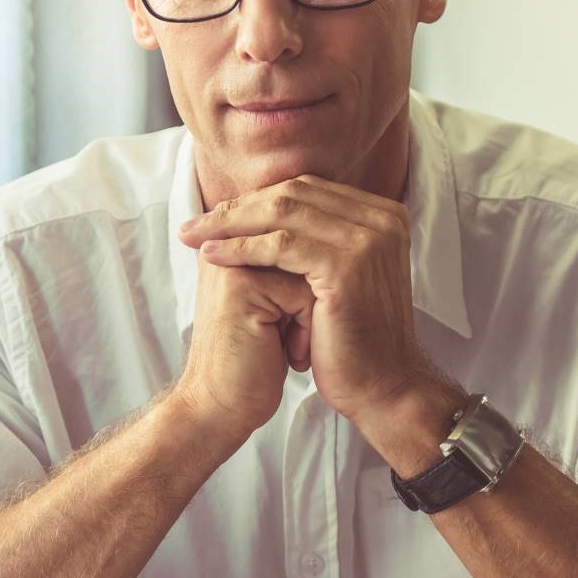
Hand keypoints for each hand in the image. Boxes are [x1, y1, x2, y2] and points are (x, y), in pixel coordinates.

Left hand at [178, 175, 438, 431]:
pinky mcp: (349, 268)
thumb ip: (316, 238)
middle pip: (294, 194)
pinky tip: (213, 257)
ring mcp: (369, 241)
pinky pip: (282, 246)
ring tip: (194, 238)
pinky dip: (242, 248)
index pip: (306, 189)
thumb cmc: (352, 338)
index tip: (214, 217)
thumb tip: (259, 208)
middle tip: (194, 225)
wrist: (384, 388)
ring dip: (231, 225)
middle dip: (237, 208)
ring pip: (284, 214)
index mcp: (383, 214)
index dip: (255, 199)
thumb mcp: (338, 274)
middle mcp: (383, 219)